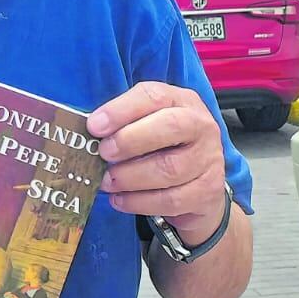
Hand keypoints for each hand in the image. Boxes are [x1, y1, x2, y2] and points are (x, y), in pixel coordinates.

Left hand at [89, 82, 230, 245]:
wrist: (199, 185)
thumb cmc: (163, 147)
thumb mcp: (146, 125)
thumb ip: (123, 124)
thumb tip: (89, 134)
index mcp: (182, 101)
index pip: (155, 96)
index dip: (122, 109)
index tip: (94, 126)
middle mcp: (201, 126)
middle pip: (170, 127)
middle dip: (130, 140)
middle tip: (103, 153)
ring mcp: (209, 159)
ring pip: (170, 168)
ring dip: (130, 176)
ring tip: (107, 181)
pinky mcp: (208, 191)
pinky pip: (172, 200)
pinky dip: (139, 202)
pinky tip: (119, 200)